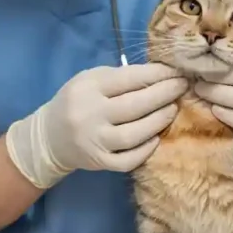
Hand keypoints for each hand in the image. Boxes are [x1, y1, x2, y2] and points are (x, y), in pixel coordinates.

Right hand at [6, 63, 187, 187]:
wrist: (49, 137)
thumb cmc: (77, 101)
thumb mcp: (90, 80)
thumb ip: (120, 77)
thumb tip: (161, 74)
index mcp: (88, 88)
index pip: (129, 79)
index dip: (158, 74)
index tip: (177, 71)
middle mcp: (90, 114)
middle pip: (135, 105)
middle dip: (165, 94)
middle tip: (183, 87)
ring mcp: (94, 141)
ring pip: (134, 134)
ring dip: (159, 121)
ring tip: (173, 109)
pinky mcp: (99, 162)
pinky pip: (128, 160)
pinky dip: (145, 150)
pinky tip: (156, 138)